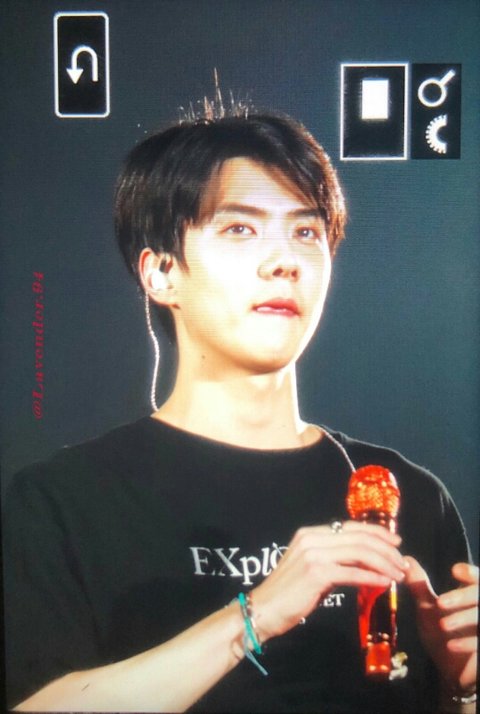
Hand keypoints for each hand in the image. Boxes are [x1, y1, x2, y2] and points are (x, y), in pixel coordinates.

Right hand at [251, 521, 406, 641]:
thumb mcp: (312, 567)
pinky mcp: (317, 573)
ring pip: (359, 552)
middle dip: (386, 549)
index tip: (395, 542)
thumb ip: (333, 559)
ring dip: (384, 563)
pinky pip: (352, 573)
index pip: (351, 527)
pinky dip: (372, 577)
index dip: (377, 532)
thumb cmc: (288, 592)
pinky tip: (384, 582)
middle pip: (359, 538)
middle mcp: (312, 538)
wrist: (264, 609)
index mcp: (311, 533)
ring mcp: (314, 554)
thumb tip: (363, 562)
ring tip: (398, 573)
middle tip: (401, 561)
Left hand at [404, 557, 477, 692]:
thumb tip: (406, 560)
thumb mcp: (427, 608)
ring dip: (463, 619)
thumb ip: (419, 585)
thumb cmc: (440, 635)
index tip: (454, 570)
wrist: (449, 671)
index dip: (470, 572)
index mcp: (472, 596)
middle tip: (440, 603)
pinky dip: (467, 642)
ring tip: (443, 626)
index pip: (477, 577)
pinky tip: (451, 645)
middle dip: (462, 596)